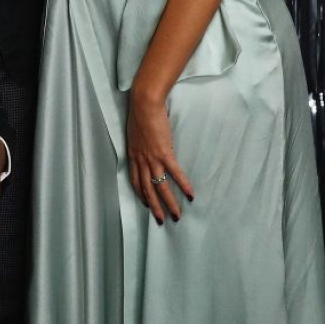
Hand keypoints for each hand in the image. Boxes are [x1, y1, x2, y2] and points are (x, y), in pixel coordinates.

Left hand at [126, 87, 193, 224]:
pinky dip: (184, 185)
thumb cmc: (139, 112)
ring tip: (177, 216)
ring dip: (169, 203)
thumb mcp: (135, 131)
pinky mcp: (164, 153)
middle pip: (147, 189)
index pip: (136, 181)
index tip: (146, 204)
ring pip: (161, 187)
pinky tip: (191, 195)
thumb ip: (141, 142)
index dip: (141, 194)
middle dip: (155, 207)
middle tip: (162, 220)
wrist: (144, 103)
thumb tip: (148, 144)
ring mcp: (152, 158)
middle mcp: (141, 160)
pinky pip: (175, 173)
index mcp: (133, 155)